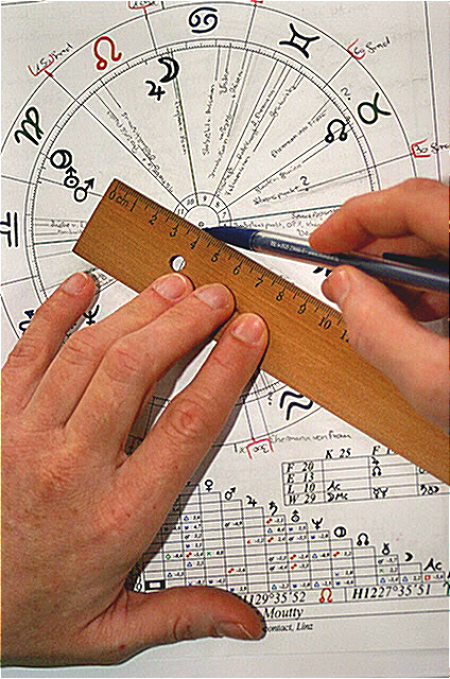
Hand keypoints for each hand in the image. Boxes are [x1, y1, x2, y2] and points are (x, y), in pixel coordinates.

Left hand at [2, 272, 267, 664]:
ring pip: (89, 355)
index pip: (185, 426)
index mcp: (116, 514)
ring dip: (136, 312)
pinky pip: (28, 353)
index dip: (223, 371)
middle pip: (137, 373)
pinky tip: (82, 287)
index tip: (246, 336)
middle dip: (184, 325)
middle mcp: (73, 466)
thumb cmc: (31, 608)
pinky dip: (56, 314)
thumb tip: (244, 620)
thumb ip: (183, 613)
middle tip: (217, 298)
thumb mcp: (110, 630)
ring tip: (172, 287)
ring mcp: (28, 436)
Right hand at [310, 177, 448, 431]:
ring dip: (405, 267)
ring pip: (449, 242)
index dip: (359, 216)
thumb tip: (345, 288)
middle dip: (377, 246)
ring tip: (376, 304)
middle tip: (342, 276)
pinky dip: (435, 283)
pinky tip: (418, 313)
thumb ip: (377, 329)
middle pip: (433, 218)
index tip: (326, 240)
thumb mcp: (437, 383)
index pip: (417, 203)